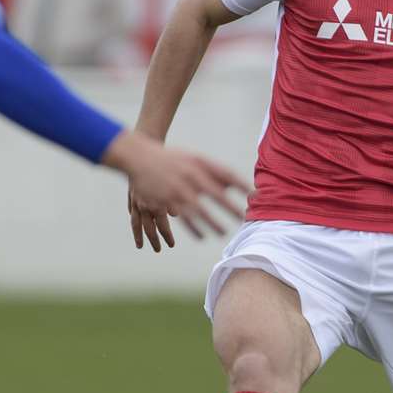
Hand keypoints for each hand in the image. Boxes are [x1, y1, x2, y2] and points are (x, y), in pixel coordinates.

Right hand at [103, 131, 249, 251]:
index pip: (225, 174)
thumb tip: (235, 184)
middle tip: (242, 218)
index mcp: (198, 164)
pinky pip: (180, 217)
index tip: (254, 195)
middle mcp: (188, 176)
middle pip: (215, 194)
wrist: (139, 157)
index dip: (240, 185)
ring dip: (212, 223)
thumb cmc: (172, 159)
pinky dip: (193, 228)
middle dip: (230, 207)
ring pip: (198, 210)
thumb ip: (214, 171)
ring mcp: (175, 189)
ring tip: (223, 233)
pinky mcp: (163, 200)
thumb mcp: (194, 159)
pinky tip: (202, 236)